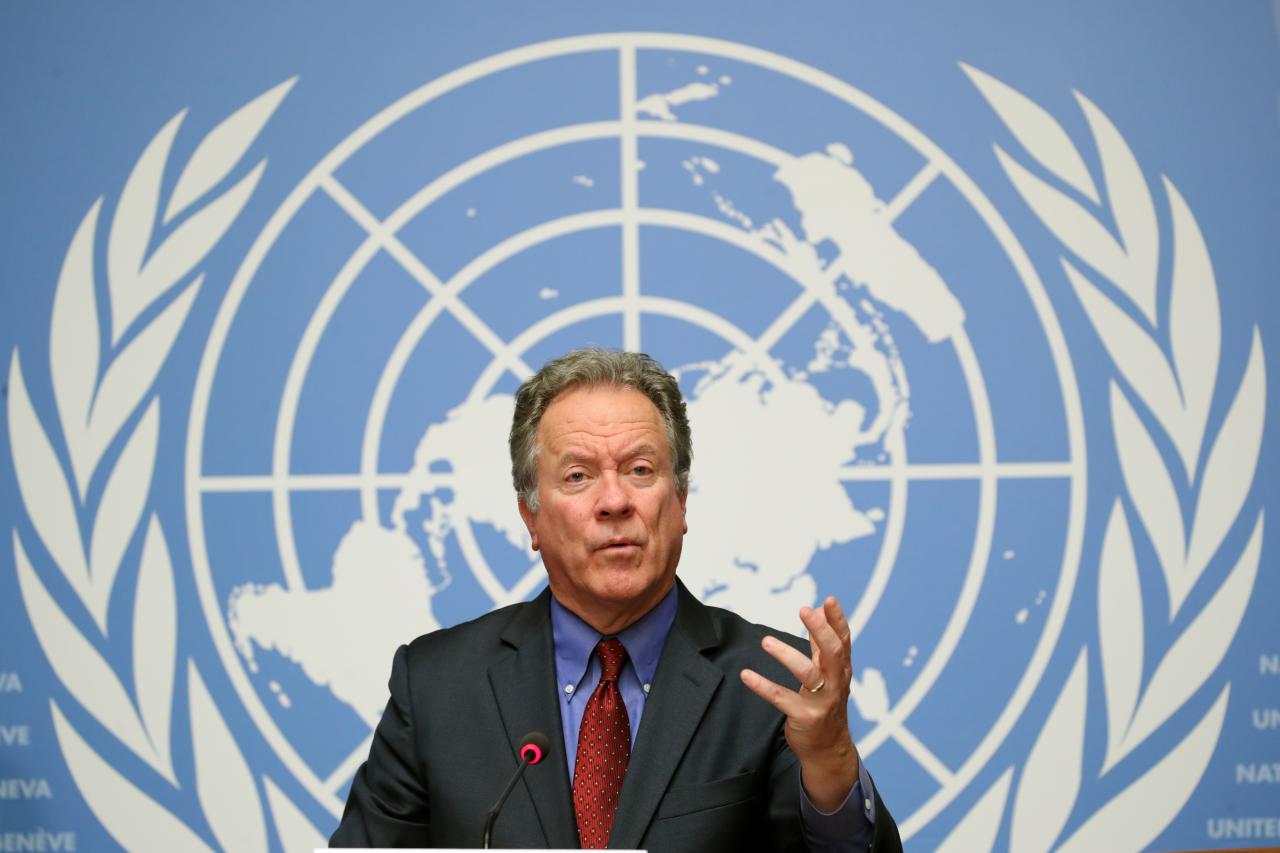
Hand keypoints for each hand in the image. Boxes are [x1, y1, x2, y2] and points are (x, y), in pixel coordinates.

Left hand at [740, 596, 859, 811]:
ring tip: (766, 642)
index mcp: (841, 668)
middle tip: (804, 610)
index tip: (828, 600)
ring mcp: (822, 701)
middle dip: (820, 631)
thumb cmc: (827, 702)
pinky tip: (746, 675)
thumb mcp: (828, 672)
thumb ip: (821, 642)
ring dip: (787, 656)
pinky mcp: (804, 717)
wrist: (828, 747)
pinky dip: (763, 686)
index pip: (843, 640)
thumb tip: (818, 610)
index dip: (837, 620)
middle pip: (832, 653)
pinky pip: (781, 698)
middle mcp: (836, 683)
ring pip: (808, 675)